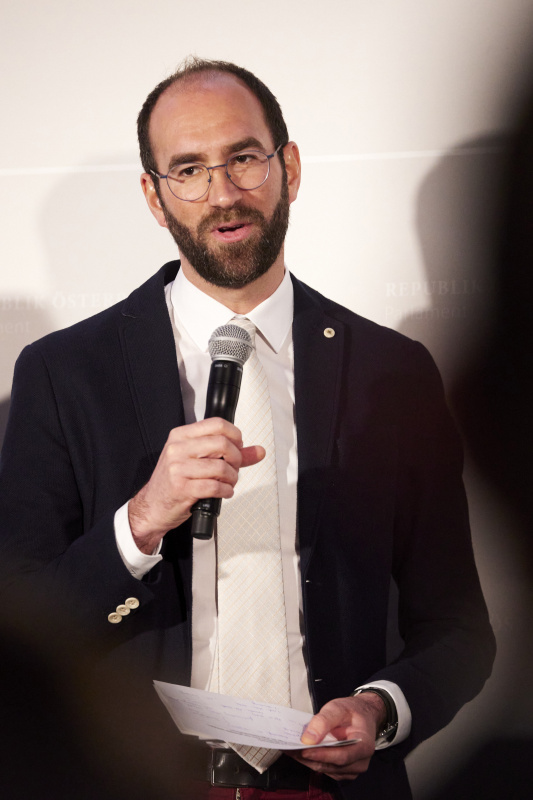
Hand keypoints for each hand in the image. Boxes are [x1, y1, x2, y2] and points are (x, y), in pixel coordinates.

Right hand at [128, 417, 264, 552]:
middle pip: (222, 443)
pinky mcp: (182, 488)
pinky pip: (214, 487)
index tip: (238, 446)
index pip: (217, 424)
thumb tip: (258, 451)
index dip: (235, 435)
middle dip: (236, 458)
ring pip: (220, 467)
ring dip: (232, 478)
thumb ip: (229, 454)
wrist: (153, 506)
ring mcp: (178, 468)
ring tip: (228, 482)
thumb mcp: (197, 460)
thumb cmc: (174, 481)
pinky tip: (223, 492)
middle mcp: (178, 449)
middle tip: (234, 467)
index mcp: (181, 436)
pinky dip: (226, 491)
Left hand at [286, 693, 386, 780]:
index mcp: (364, 746)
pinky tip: (300, 752)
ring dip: (307, 760)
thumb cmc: (352, 711)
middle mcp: (360, 762)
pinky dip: (311, 761)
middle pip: (331, 766)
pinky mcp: (343, 771)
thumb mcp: (339, 708)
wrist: (362, 715)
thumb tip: (308, 739)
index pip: (342, 756)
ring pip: (326, 769)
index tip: (303, 750)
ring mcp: (352, 769)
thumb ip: (324, 721)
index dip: (322, 755)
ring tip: (290, 749)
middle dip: (309, 758)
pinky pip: (325, 769)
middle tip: (289, 748)